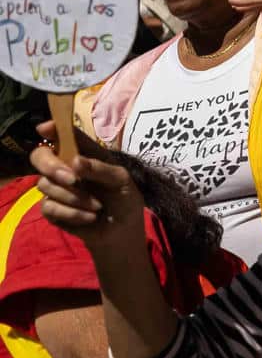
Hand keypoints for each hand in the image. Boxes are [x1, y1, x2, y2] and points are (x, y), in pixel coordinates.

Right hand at [29, 123, 150, 256]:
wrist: (122, 229)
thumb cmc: (124, 198)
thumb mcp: (121, 180)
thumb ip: (101, 168)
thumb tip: (75, 161)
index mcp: (83, 155)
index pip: (63, 136)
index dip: (52, 129)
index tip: (44, 128)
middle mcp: (65, 168)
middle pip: (40, 156)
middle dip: (52, 166)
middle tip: (72, 178)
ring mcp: (56, 189)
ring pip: (45, 184)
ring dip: (74, 197)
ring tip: (97, 206)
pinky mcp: (52, 210)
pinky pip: (49, 206)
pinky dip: (72, 212)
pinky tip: (89, 217)